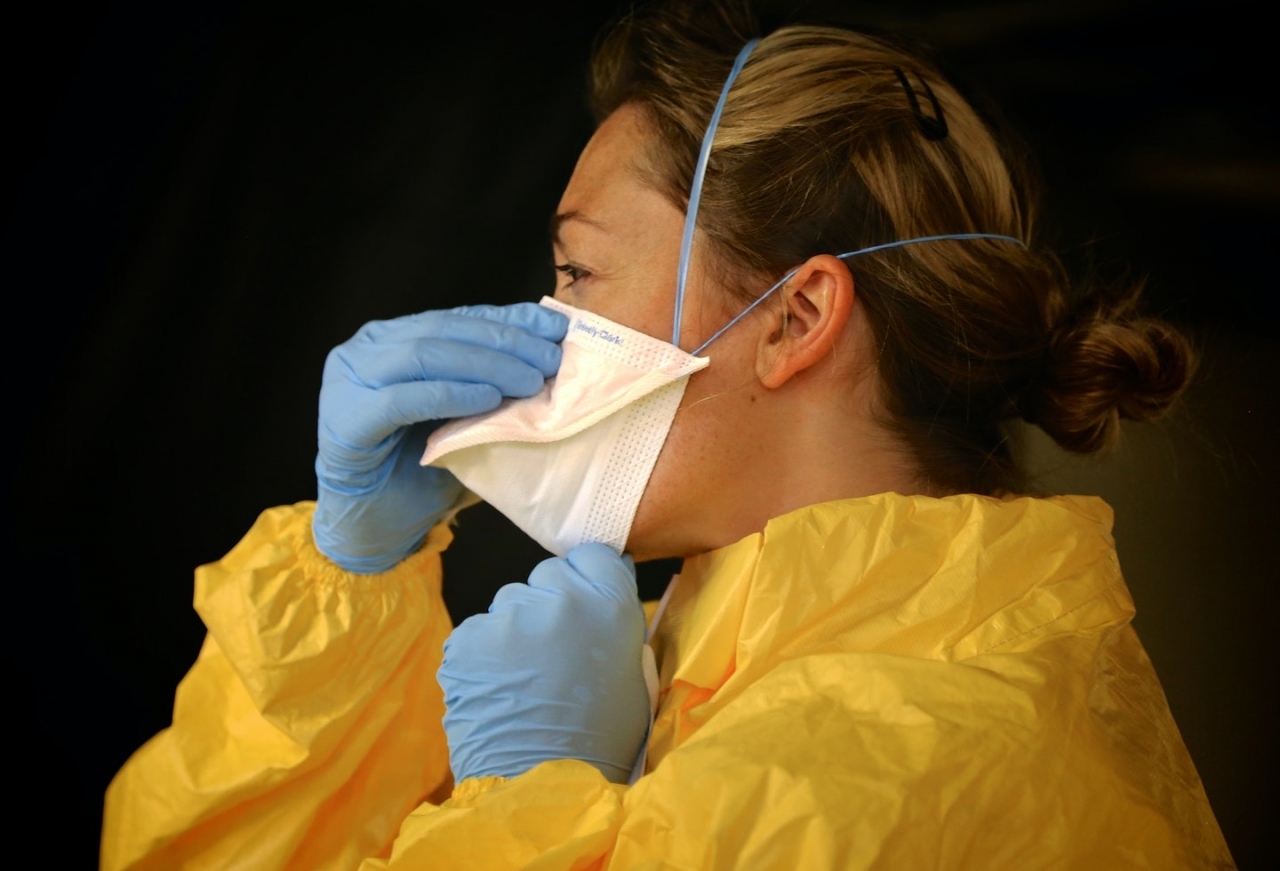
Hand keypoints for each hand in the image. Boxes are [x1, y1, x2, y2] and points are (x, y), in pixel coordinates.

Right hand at [313, 303, 567, 572]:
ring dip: (485, 365)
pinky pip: (402, 399)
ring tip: (529, 381)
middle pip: (443, 329)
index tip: (555, 328)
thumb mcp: (464, 417)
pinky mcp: (346, 420)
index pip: (459, 318)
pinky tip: (488, 400)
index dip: (509, 319)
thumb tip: (548, 356)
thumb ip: (489, 383)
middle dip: (504, 341)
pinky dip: (450, 395)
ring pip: (424, 355)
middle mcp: (366, 350)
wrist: (375, 528)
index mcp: (393, 339)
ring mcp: (349, 382)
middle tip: (550, 359)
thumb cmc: (421, 470)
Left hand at [438, 543, 650, 783]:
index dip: (586, 577)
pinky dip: (484, 656)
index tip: (582, 600)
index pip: (593, 555)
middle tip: (553, 651)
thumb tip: (597, 595)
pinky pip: (478, 632)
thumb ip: (613, 625)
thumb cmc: (598, 741)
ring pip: (509, 602)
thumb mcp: (631, 676)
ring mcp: (509, 616)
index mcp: (610, 606)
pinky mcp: (468, 638)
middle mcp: (560, 599)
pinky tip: (498, 690)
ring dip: (515, 629)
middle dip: (549, 604)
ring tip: (522, 679)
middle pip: (548, 575)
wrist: (540, 787)